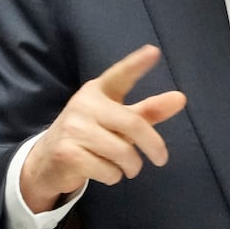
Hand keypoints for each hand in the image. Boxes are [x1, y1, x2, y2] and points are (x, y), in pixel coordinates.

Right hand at [20, 44, 187, 212]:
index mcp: (98, 90)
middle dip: (153, 146)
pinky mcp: (67, 153)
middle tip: (161, 159)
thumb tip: (181, 98)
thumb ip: (148, 111)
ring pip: (122, 153)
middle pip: (133, 124)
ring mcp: (73, 128)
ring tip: (125, 167)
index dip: (136, 64)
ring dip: (131, 167)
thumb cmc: (91, 134)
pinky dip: (113, 177)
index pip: (119, 75)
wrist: (48, 159)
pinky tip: (102, 171)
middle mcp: (84, 104)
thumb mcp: (118, 120)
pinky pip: (108, 171)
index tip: (153, 52)